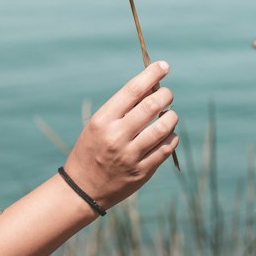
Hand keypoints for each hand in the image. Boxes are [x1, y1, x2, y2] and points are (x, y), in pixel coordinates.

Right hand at [63, 60, 177, 209]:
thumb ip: (122, 110)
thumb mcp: (98, 126)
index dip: (151, 74)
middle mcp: (116, 136)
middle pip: (151, 106)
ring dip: (171, 117)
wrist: (83, 189)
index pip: (132, 90)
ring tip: (169, 115)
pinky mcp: (142, 172)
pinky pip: (166, 148)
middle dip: (165, 95)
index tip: (164, 66)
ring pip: (163, 128)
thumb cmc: (92, 150)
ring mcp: (130, 155)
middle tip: (167, 93)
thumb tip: (152, 88)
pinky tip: (168, 134)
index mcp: (102, 120)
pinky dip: (172, 137)